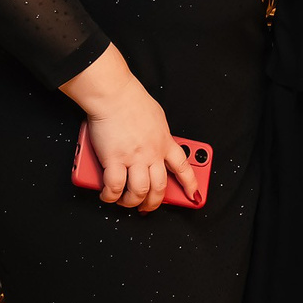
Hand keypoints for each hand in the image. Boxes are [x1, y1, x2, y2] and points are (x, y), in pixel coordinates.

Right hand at [60, 45, 199, 212]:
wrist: (115, 95)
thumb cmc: (133, 101)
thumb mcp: (158, 119)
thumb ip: (159, 136)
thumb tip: (155, 146)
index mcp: (165, 142)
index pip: (183, 167)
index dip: (190, 184)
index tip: (194, 195)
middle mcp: (152, 153)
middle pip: (159, 187)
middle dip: (154, 203)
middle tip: (146, 207)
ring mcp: (134, 158)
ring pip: (139, 192)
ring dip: (132, 202)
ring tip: (126, 202)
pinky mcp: (113, 160)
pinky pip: (114, 187)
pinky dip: (111, 196)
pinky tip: (108, 195)